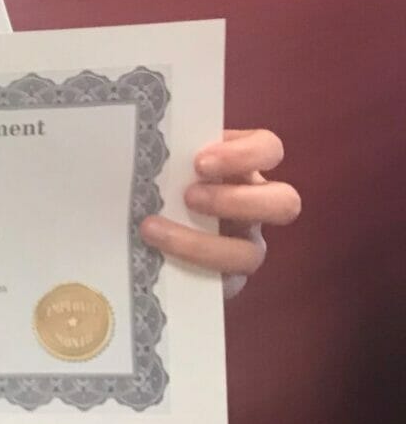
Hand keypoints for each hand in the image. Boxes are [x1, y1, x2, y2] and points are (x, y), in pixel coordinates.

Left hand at [139, 127, 300, 297]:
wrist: (144, 229)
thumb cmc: (160, 182)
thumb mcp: (168, 163)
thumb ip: (170, 154)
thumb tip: (139, 141)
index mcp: (244, 168)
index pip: (268, 149)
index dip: (244, 154)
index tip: (200, 162)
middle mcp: (256, 206)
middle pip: (285, 203)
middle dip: (236, 201)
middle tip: (188, 197)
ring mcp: (246, 245)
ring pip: (251, 253)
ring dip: (202, 244)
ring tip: (155, 230)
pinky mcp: (229, 280)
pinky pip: (223, 282)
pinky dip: (189, 269)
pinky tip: (157, 260)